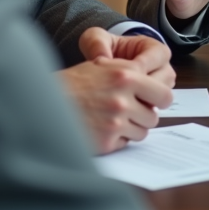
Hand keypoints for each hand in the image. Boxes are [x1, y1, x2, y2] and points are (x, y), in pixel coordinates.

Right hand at [59, 28, 175, 154]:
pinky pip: (125, 143)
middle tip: (132, 112)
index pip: (164, 93)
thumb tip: (154, 82)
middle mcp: (123, 98)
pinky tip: (101, 128)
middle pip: (154, 116)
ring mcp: (115, 121)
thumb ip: (129, 72)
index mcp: (125, 75)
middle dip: (145, 115)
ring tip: (111, 118)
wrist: (44, 104)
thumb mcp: (102, 66)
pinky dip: (117, 138)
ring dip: (131, 128)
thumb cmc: (73, 83)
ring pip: (142, 132)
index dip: (159, 99)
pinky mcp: (107, 141)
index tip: (154, 101)